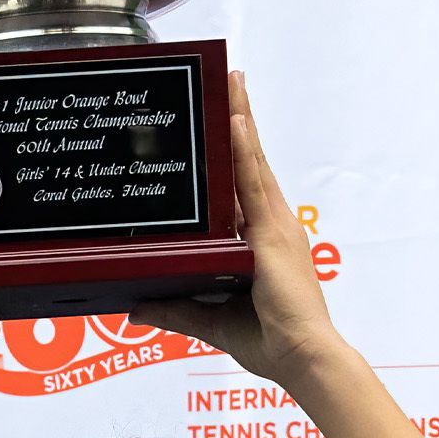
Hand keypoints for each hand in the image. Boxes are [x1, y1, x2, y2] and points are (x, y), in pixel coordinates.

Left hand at [128, 70, 341, 386]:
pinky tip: (234, 120)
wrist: (302, 358)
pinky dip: (243, 150)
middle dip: (239, 118)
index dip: (235, 152)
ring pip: (253, 160)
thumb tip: (136, 306)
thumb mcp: (209, 321)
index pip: (244, 187)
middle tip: (228, 79)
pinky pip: (253, 183)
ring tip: (230, 80)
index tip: (222, 121)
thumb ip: (173, 309)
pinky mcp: (272, 234)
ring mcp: (275, 226)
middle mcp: (272, 226)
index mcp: (262, 242)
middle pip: (251, 161)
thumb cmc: (270, 343)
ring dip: (241, 118)